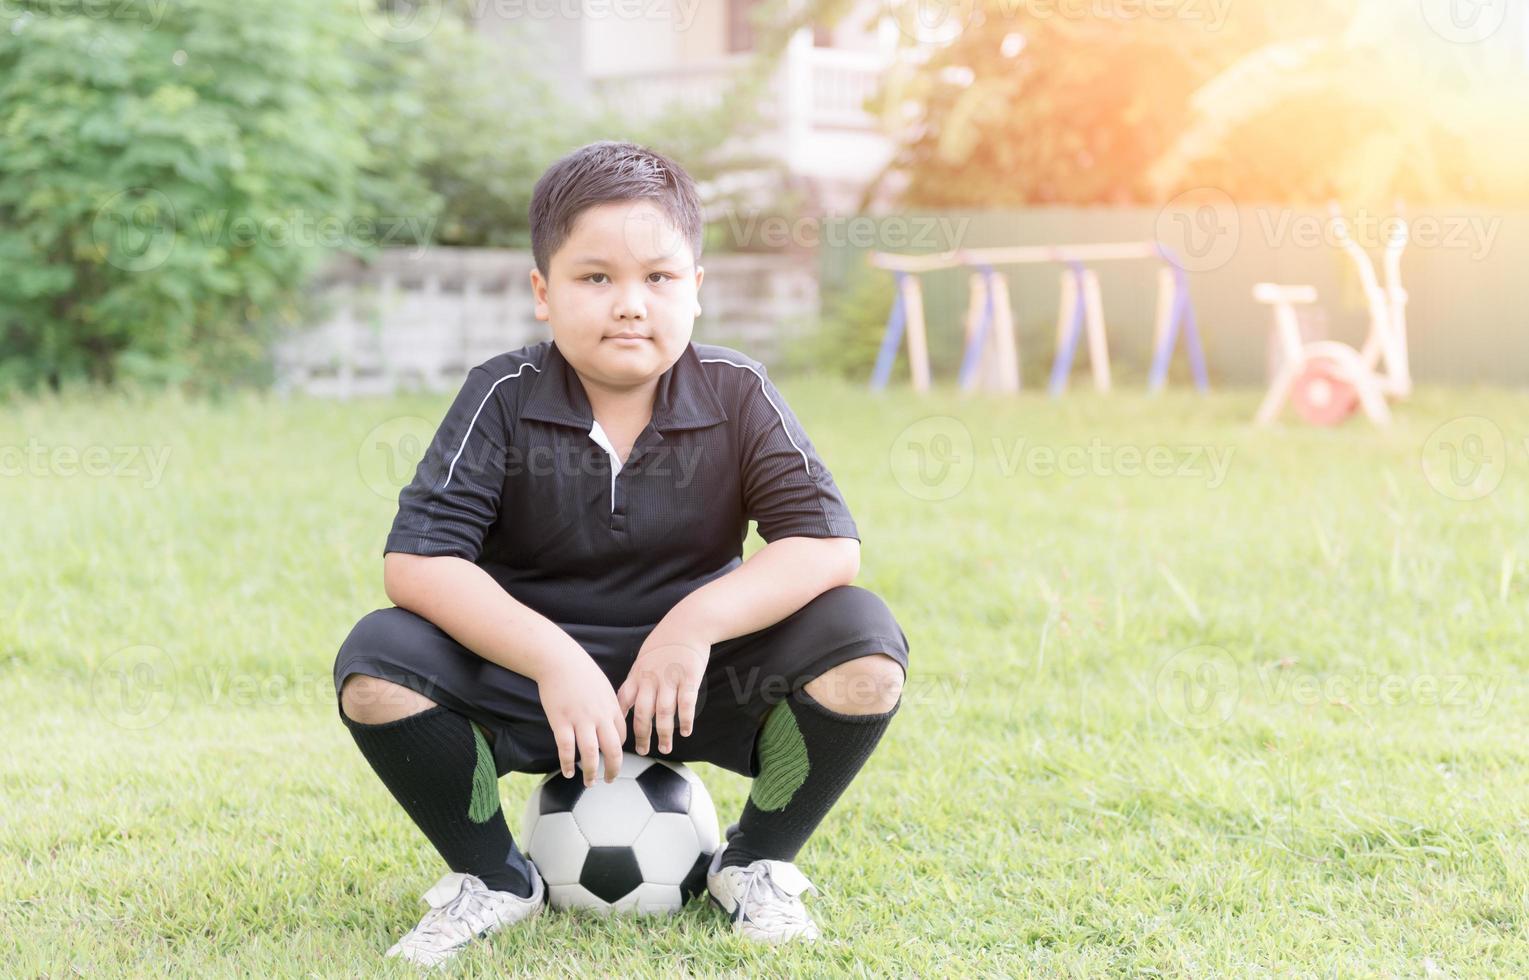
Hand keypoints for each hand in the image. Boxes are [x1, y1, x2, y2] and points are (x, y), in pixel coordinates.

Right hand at [536, 646, 625, 786]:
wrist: (559, 659)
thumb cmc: (581, 671)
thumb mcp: (603, 686)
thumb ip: (608, 705)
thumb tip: (611, 722)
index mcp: (611, 708)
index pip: (622, 737)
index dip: (618, 751)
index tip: (613, 758)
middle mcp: (599, 716)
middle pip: (613, 750)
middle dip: (613, 769)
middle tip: (609, 780)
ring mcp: (579, 720)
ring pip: (590, 754)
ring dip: (591, 773)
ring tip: (589, 782)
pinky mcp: (560, 721)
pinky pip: (566, 749)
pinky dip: (568, 764)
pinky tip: (568, 772)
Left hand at [616, 633, 709, 755]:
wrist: (688, 624)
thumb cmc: (666, 641)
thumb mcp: (643, 658)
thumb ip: (636, 678)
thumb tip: (628, 697)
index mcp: (637, 675)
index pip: (622, 701)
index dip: (619, 721)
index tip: (618, 737)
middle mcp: (651, 679)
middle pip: (642, 713)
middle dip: (641, 736)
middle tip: (642, 751)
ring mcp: (670, 679)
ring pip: (663, 713)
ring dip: (663, 734)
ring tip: (665, 748)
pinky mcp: (689, 678)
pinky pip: (686, 704)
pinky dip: (685, 720)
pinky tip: (685, 731)